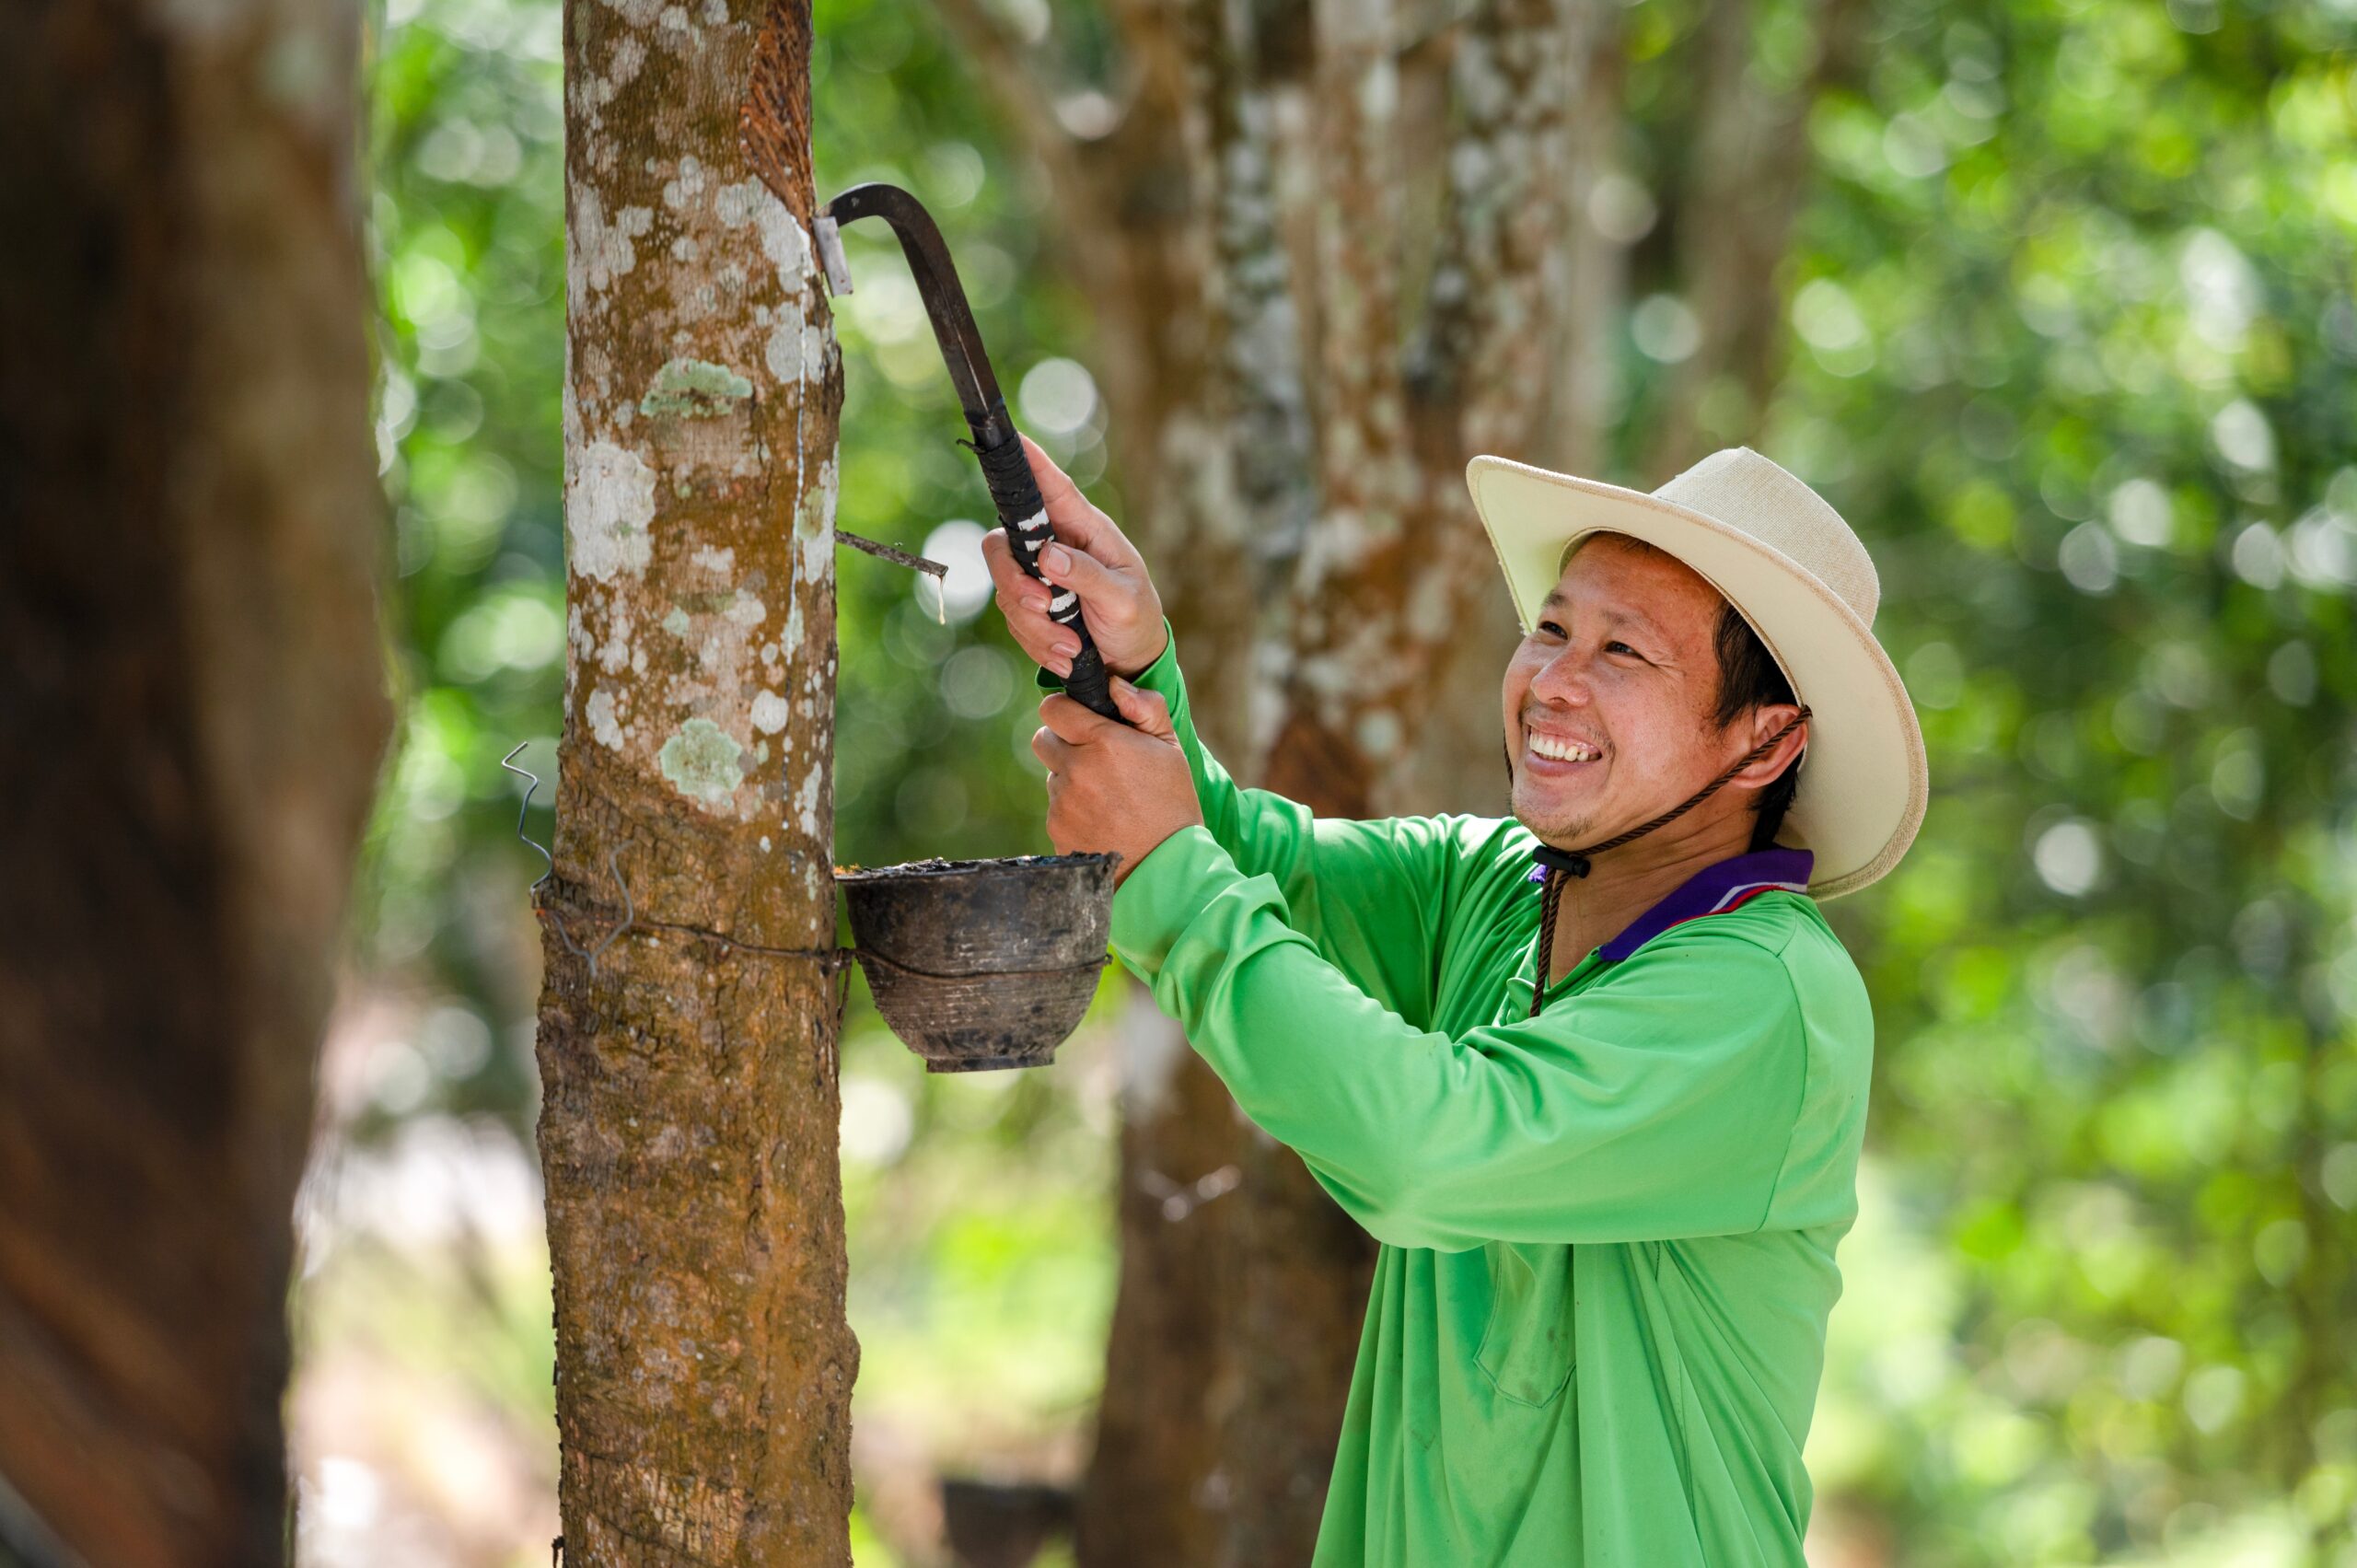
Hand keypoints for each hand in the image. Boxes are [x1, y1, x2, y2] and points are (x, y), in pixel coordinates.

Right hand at [983, 432, 1167, 678]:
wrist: (1130, 660)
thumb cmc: (1135, 617)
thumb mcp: (1123, 598)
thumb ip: (1088, 575)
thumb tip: (1047, 555)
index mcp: (1084, 529)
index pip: (1051, 486)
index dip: (1030, 461)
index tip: (1012, 437)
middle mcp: (1054, 545)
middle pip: (1002, 545)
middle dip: (1015, 582)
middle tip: (1043, 608)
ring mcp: (1037, 576)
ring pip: (1005, 590)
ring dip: (1035, 627)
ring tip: (1071, 646)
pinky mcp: (1030, 605)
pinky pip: (1013, 620)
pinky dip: (1037, 643)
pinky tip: (1067, 653)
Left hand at [1032, 678, 1200, 885]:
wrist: (1166, 868)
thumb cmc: (1173, 803)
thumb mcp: (1171, 749)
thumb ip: (1145, 708)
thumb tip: (1115, 684)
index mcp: (1103, 743)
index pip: (1053, 708)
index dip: (1065, 711)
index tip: (1079, 720)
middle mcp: (1076, 770)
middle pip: (1043, 739)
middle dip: (1063, 742)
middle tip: (1092, 758)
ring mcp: (1062, 803)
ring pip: (1051, 775)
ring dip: (1070, 779)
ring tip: (1106, 798)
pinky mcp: (1056, 830)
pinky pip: (1055, 808)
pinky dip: (1072, 811)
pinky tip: (1101, 820)